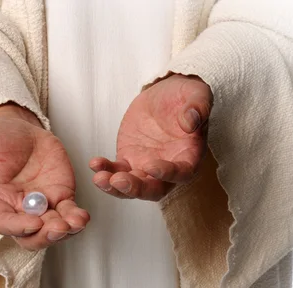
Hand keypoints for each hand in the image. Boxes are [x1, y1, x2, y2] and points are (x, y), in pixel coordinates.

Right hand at [0, 104, 89, 249]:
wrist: (17, 127)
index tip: (33, 223)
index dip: (18, 227)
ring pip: (53, 229)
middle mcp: (17, 211)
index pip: (4, 223)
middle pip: (31, 237)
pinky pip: (70, 212)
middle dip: (45, 236)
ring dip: (66, 230)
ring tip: (76, 222)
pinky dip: (77, 217)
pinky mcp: (60, 197)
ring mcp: (41, 207)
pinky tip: (82, 216)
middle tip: (59, 228)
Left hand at [89, 74, 212, 200]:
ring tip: (99, 178)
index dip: (167, 173)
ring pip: (132, 186)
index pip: (181, 173)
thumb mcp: (195, 94)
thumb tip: (192, 121)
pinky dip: (105, 171)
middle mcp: (169, 169)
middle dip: (136, 188)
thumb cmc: (184, 97)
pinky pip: (116, 171)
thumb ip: (197, 106)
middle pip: (154, 189)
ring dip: (115, 187)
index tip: (151, 165)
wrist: (163, 95)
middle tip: (118, 181)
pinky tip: (94, 164)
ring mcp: (146, 167)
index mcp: (190, 157)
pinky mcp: (129, 160)